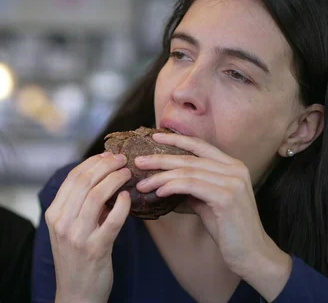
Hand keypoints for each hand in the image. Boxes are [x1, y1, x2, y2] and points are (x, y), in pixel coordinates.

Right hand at [45, 152, 131, 302]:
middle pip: (85, 182)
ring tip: (127, 174)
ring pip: (97, 195)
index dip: (92, 162)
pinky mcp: (96, 248)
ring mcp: (78, 236)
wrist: (76, 294)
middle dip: (106, 165)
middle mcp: (62, 223)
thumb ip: (79, 205)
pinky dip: (123, 204)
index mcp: (53, 214)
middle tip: (122, 159)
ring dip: (115, 179)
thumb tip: (101, 177)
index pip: (72, 178)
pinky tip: (129, 197)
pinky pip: (113, 219)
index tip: (108, 155)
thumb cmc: (75, 258)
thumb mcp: (68, 229)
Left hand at [135, 132, 291, 299]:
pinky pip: (191, 186)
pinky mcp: (226, 197)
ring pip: (188, 172)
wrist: (251, 253)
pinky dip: (172, 187)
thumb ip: (192, 187)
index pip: (200, 145)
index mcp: (232, 166)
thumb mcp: (207, 201)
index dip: (176, 139)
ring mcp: (233, 182)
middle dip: (160, 159)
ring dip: (160, 177)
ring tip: (142, 184)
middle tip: (138, 162)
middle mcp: (235, 169)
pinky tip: (158, 193)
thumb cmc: (227, 228)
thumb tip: (165, 181)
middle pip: (189, 158)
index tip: (154, 136)